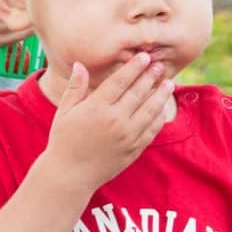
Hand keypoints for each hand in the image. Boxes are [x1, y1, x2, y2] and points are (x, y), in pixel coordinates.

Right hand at [45, 53, 174, 195]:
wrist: (70, 175)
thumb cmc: (63, 140)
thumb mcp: (64, 112)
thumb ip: (75, 88)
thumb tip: (80, 64)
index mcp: (97, 107)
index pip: (120, 81)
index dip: (134, 67)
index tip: (145, 56)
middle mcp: (115, 120)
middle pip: (138, 93)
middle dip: (150, 77)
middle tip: (160, 65)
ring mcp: (127, 136)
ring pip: (150, 110)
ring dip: (160, 95)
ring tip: (168, 84)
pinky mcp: (133, 149)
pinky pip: (151, 130)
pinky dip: (159, 118)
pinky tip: (163, 109)